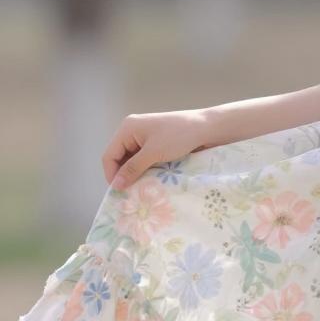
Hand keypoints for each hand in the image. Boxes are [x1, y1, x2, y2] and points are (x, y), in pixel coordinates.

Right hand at [101, 110, 217, 190]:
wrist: (208, 127)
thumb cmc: (179, 136)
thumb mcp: (153, 153)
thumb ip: (132, 168)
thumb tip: (116, 185)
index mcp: (128, 128)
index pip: (109, 155)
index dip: (112, 174)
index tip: (120, 192)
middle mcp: (133, 130)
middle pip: (119, 158)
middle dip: (124, 174)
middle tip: (130, 192)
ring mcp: (145, 136)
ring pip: (132, 160)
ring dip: (135, 173)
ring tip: (140, 188)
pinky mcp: (157, 142)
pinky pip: (144, 158)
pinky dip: (145, 169)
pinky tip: (150, 179)